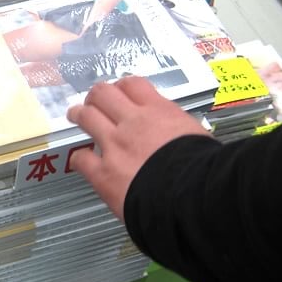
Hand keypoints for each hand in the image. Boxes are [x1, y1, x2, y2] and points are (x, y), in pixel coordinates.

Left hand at [66, 76, 210, 219]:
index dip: (121, 87)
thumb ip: (177, 130)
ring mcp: (114, 146)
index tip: (119, 92)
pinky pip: (80, 159)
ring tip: (75, 115)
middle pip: (103, 94)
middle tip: (93, 102)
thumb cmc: (205, 172)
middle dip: (96, 96)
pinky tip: (80, 161)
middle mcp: (133, 123)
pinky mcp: (103, 174)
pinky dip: (78, 158)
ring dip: (79, 114)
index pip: (132, 85)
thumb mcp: (198, 136)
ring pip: (86, 116)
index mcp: (160, 112)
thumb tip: (177, 136)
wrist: (194, 197)